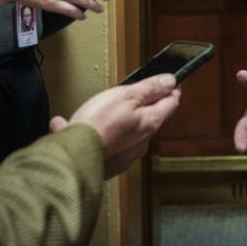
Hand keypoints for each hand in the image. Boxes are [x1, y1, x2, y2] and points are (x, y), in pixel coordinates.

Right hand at [50, 73, 180, 177]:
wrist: (75, 157)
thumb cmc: (98, 125)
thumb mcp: (126, 96)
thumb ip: (149, 89)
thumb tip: (169, 81)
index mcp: (150, 122)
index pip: (171, 103)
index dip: (172, 90)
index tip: (171, 84)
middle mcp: (143, 141)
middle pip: (152, 119)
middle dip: (148, 106)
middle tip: (142, 94)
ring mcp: (128, 154)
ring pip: (132, 133)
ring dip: (124, 122)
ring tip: (107, 111)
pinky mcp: (111, 164)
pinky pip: (112, 146)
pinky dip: (105, 136)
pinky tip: (87, 129)